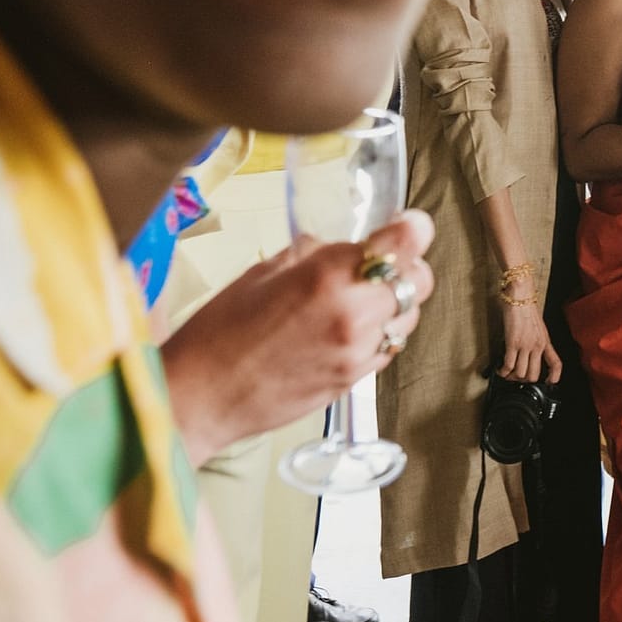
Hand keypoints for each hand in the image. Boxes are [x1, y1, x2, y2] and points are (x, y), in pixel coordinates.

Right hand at [160, 212, 433, 465]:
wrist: (202, 397)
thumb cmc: (219, 330)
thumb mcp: (263, 272)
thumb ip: (311, 255)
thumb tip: (336, 247)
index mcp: (330, 276)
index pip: (406, 242)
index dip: (413, 228)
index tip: (405, 225)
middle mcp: (355, 313)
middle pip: (420, 281)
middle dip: (407, 266)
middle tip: (380, 263)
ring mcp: (358, 352)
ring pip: (410, 317)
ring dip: (395, 302)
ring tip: (361, 299)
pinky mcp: (354, 380)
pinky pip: (389, 347)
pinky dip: (381, 333)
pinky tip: (349, 329)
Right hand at [497, 288, 561, 384]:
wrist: (520, 295)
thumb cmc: (526, 307)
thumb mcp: (537, 326)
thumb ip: (535, 340)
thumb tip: (527, 352)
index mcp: (545, 341)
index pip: (556, 364)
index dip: (554, 377)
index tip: (549, 383)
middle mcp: (537, 345)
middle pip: (534, 375)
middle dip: (523, 380)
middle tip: (516, 377)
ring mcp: (525, 345)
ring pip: (520, 373)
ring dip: (511, 376)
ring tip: (506, 373)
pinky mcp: (512, 342)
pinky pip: (508, 365)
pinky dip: (503, 371)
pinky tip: (500, 369)